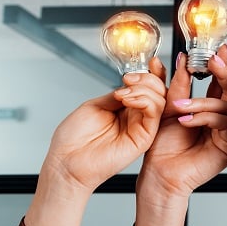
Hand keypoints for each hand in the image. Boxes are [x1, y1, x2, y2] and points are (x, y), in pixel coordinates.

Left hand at [43, 57, 167, 192]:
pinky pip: (155, 114)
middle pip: (158, 91)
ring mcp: (141, 128)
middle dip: (147, 78)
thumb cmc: (74, 140)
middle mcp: (136, 118)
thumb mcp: (95, 106)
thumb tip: (132, 83)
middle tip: (128, 79)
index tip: (150, 62)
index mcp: (125, 109)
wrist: (66, 162)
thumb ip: (118, 94)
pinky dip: (145, 100)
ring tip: (123, 92)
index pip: (147, 88)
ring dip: (144, 89)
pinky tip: (128, 100)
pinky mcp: (144, 139)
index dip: (152, 74)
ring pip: (160, 100)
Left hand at [138, 44, 226, 200]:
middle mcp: (226, 120)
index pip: (222, 83)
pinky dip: (205, 118)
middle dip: (224, 73)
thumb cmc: (163, 146)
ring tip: (180, 106)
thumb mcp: (169, 107)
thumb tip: (183, 59)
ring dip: (203, 102)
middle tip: (213, 60)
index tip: (219, 48)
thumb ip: (179, 85)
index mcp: (213, 109)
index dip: (223, 64)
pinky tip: (187, 120)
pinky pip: (225, 124)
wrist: (159, 173)